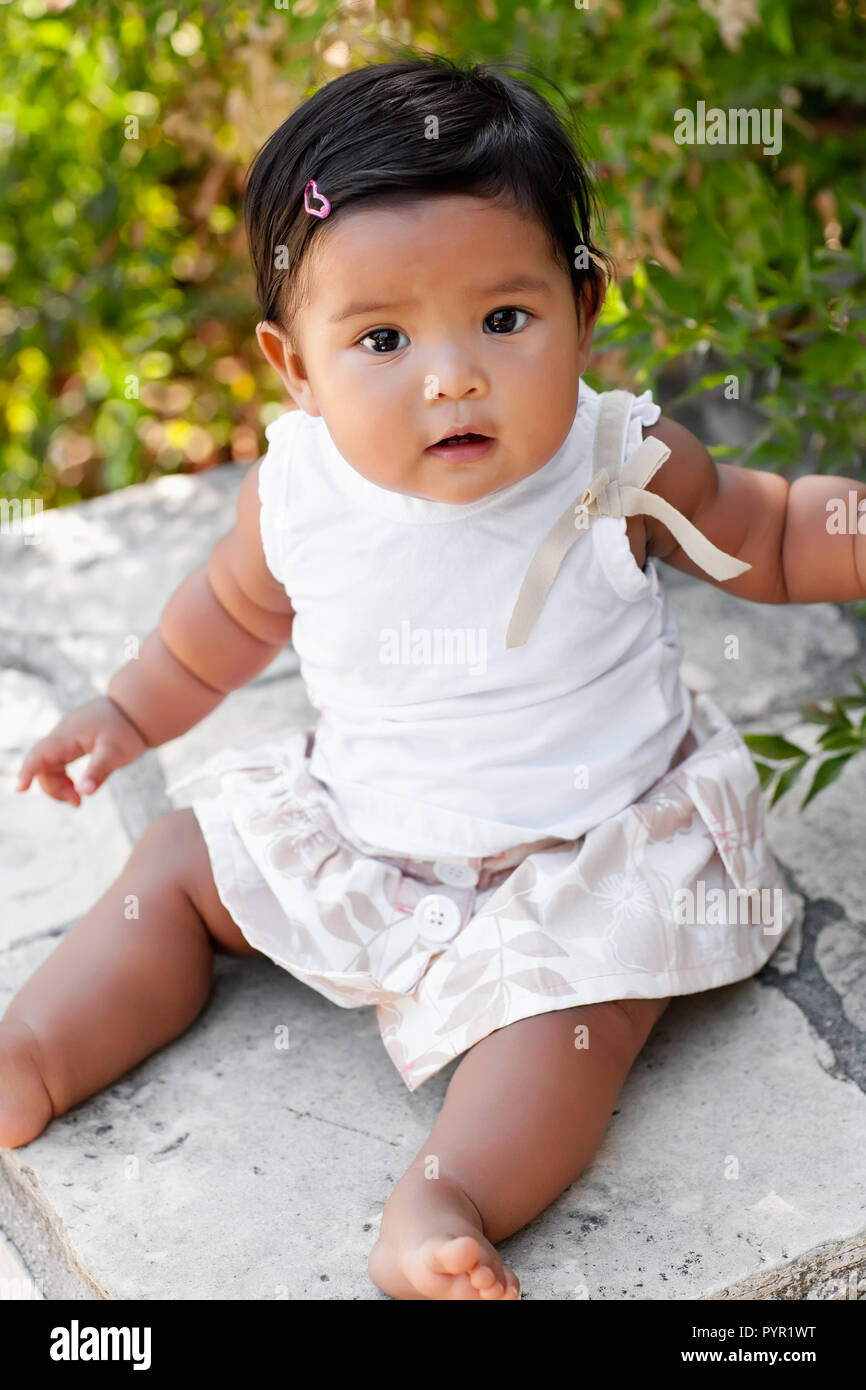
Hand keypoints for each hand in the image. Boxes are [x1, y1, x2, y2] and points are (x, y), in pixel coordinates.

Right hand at [15, 696, 148, 805]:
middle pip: (43, 766)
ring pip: (50, 766)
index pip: (40, 754)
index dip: (27, 772)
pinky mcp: (72, 742)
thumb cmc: (126, 728)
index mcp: (68, 735)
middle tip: (77, 803)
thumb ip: (99, 771)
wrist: (136, 708)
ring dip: (59, 785)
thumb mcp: (116, 753)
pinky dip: (64, 778)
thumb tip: (85, 792)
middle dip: (54, 788)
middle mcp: (62, 735)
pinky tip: (78, 788)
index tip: (20, 789)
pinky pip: (58, 763)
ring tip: (78, 801)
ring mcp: (65, 738)